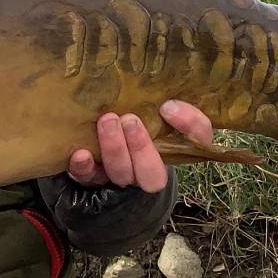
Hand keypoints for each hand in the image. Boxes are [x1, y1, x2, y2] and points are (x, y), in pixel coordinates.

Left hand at [66, 100, 212, 192]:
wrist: (99, 138)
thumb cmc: (134, 115)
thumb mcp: (152, 105)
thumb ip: (161, 99)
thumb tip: (166, 98)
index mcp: (172, 148)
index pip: (196, 142)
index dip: (188, 127)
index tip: (167, 106)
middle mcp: (148, 169)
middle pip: (152, 174)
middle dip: (142, 147)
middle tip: (129, 119)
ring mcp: (120, 177)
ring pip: (121, 174)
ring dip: (115, 149)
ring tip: (107, 121)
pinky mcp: (91, 178)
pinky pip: (88, 179)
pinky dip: (83, 168)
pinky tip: (80, 153)